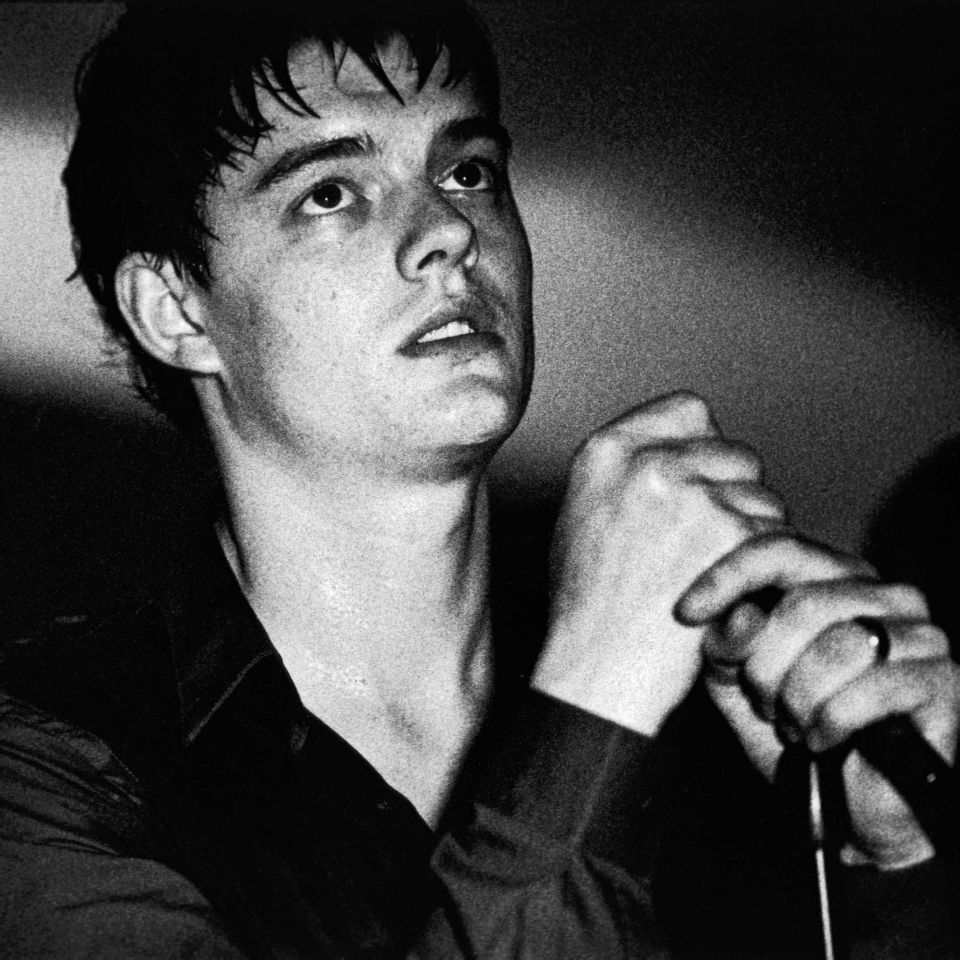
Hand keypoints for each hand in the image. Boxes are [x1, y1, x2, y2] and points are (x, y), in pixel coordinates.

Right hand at [532, 392, 784, 733]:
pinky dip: (764, 565)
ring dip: (753, 532)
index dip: (704, 445)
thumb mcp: (580, 517)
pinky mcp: (729, 530)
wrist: (598, 668)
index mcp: (606, 451)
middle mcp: (647, 460)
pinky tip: (733, 593)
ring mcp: (690, 492)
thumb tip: (678, 455)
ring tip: (713, 575)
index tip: (704, 479)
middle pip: (733, 452)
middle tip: (712, 543)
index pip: (688, 409)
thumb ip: (626, 476)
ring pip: (761, 494)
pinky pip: (775, 532)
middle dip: (733, 494)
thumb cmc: (586, 607)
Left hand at [678, 533, 959, 867]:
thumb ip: (727, 644)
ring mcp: (920, 633)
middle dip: (765, 665)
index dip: (726, 576)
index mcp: (831, 580)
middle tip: (765, 703)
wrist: (850, 808)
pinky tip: (826, 740)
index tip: (685, 612)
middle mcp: (881, 594)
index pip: (778, 550)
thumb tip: (740, 615)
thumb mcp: (738, 684)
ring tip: (797, 724)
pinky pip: (871, 689)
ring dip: (798, 700)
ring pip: (836, 646)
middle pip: (802, 603)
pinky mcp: (944, 678)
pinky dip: (832, 723)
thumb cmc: (794, 733)